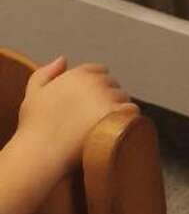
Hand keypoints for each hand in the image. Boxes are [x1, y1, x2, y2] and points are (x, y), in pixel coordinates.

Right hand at [15, 57, 129, 183]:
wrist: (39, 155)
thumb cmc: (34, 129)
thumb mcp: (32, 95)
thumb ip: (45, 74)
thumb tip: (63, 59)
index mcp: (78, 74)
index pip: (99, 71)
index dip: (96, 85)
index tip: (90, 101)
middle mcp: (94, 82)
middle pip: (112, 84)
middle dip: (107, 95)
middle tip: (97, 115)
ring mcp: (106, 97)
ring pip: (123, 97)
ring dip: (118, 107)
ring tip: (106, 123)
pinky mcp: (114, 115)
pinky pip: (131, 111)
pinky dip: (128, 118)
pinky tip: (119, 128)